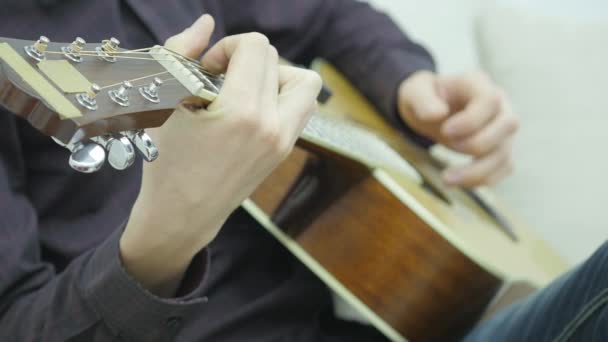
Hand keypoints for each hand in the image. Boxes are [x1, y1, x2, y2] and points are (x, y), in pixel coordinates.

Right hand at [120, 15, 321, 294]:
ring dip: (278, 75)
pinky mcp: (285, 151)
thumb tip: (204, 23)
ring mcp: (284, 140)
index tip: (208, 69)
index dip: (228, 47)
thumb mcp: (165, 103)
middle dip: (247, 59)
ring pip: (305, 84)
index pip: (257, 48)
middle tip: (221, 79)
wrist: (183, 216)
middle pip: (278, 60)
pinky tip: (252, 108)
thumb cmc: (166, 163)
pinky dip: (283, 97)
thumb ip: (181, 54)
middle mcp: (273, 125)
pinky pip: (302, 108)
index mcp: (243, 112)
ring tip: (245, 90)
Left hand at [398, 71, 518, 186]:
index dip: (472, 120)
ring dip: (478, 172)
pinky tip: (458, 181)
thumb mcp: (415, 92)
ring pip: (506, 153)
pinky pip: (503, 168)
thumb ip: (422, 100)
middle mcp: (499, 104)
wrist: (430, 108)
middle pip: (509, 125)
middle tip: (447, 142)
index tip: (445, 131)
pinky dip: (483, 179)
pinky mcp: (500, 148)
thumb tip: (438, 114)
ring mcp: (502, 128)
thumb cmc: (424, 97)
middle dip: (477, 143)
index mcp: (478, 84)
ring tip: (447, 179)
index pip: (490, 100)